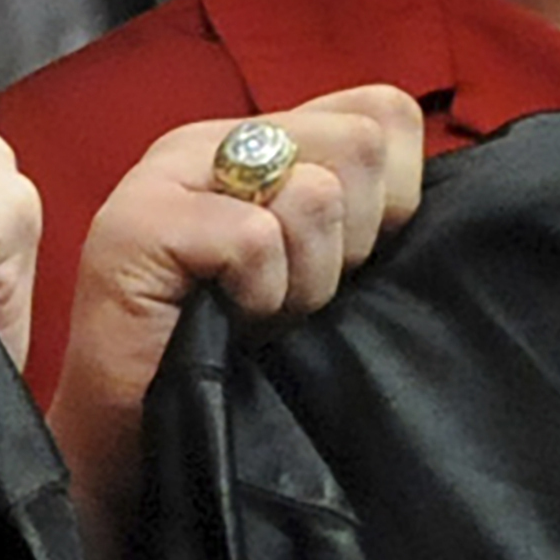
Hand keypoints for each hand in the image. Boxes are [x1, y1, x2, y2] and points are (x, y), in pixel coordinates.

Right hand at [47, 86, 424, 559]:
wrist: (139, 446)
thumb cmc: (239, 361)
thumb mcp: (323, 272)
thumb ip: (364, 211)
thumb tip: (421, 192)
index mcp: (261, 138)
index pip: (385, 113)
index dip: (393, 199)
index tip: (350, 264)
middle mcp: (213, 139)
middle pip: (361, 143)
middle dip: (353, 243)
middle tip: (298, 297)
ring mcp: (169, 173)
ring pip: (316, 192)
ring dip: (306, 280)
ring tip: (259, 314)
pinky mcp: (138, 223)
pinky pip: (257, 241)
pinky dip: (259, 299)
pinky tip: (227, 323)